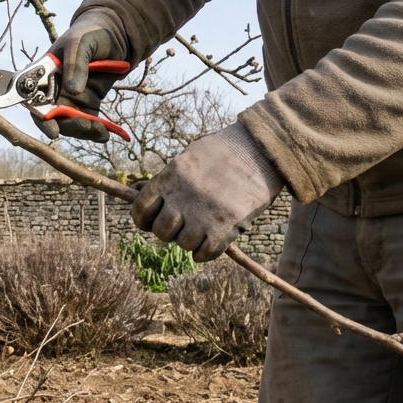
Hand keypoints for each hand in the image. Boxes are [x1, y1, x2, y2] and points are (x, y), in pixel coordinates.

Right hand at [31, 6, 128, 141]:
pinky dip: (94, 131)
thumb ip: (76, 64)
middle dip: (66, 126)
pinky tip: (104, 133)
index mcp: (44, 73)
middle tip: (84, 127)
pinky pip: (86, 122)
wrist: (116, 35)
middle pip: (51, 116)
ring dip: (82, 130)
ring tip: (99, 131)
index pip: (32, 97)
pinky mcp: (87, 104)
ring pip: (69, 123)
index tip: (52, 129)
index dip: (39, 115)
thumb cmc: (91, 33)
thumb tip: (72, 91)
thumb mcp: (81, 43)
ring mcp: (70, 98)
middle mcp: (53, 89)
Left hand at [131, 124, 284, 261]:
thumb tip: (147, 196)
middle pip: (161, 232)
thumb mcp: (189, 158)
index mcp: (169, 178)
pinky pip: (205, 253)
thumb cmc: (224, 151)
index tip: (151, 222)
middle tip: (181, 226)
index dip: (143, 220)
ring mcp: (203, 215)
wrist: (261, 149)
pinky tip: (210, 244)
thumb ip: (169, 180)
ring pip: (183, 244)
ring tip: (200, 231)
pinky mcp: (225, 227)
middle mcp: (182, 199)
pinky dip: (205, 253)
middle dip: (168, 232)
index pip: (141, 210)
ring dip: (189, 241)